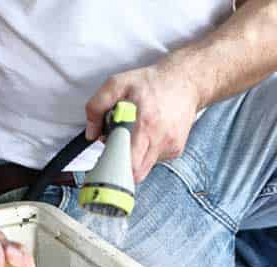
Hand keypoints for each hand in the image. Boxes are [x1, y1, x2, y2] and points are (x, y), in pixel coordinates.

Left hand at [85, 61, 200, 182]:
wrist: (185, 81)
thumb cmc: (151, 82)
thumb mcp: (117, 84)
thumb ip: (97, 106)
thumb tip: (91, 133)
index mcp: (145, 124)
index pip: (129, 163)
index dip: (115, 165)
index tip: (107, 160)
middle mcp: (160, 139)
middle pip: (136, 173)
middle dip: (122, 166)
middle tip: (116, 149)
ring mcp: (171, 146)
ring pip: (145, 168)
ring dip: (135, 158)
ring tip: (134, 136)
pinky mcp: (176, 150)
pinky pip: (155, 161)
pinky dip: (146, 152)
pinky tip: (148, 135)